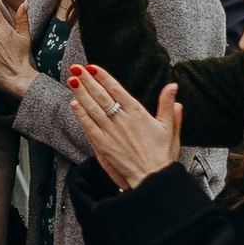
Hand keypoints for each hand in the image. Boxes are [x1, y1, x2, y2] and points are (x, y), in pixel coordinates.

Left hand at [69, 66, 181, 189]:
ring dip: (80, 93)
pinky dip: (80, 114)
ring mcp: (111, 132)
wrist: (154, 177)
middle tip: (76, 67)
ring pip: (92, 108)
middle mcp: (122, 120)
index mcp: (138, 113)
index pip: (117, 90)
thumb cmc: (162, 154)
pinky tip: (73, 103)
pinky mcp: (103, 145)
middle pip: (101, 96)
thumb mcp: (170, 128)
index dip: (103, 77)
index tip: (92, 67)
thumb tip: (172, 86)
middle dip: (87, 80)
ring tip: (71, 80)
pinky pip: (88, 126)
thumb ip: (168, 106)